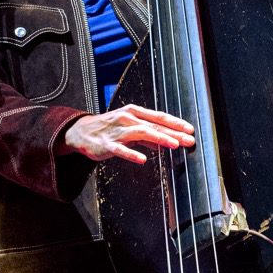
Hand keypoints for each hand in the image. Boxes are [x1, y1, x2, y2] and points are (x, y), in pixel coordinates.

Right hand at [60, 104, 195, 163]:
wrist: (81, 131)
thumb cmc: (108, 128)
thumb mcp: (130, 127)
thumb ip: (148, 134)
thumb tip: (168, 141)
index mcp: (134, 113)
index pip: (159, 117)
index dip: (175, 123)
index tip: (190, 130)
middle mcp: (127, 119)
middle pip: (154, 125)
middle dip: (173, 132)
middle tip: (188, 139)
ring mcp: (117, 131)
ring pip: (141, 133)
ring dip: (159, 139)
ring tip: (173, 145)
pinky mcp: (107, 145)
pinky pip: (120, 150)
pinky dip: (132, 154)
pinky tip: (142, 160)